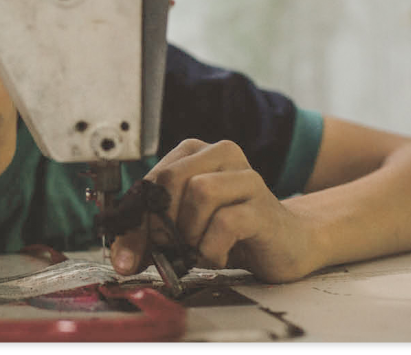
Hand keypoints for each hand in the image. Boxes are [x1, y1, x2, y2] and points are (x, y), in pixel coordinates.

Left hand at [110, 139, 315, 283]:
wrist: (287, 242)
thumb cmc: (231, 230)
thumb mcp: (183, 227)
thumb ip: (152, 234)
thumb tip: (123, 258)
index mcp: (195, 152)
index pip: (150, 180)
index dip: (134, 221)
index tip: (125, 257)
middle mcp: (221, 155)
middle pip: (170, 179)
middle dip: (160, 224)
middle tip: (168, 250)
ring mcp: (246, 177)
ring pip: (199, 192)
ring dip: (191, 233)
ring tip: (199, 250)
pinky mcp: (263, 206)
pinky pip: (225, 223)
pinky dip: (212, 249)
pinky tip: (219, 256)